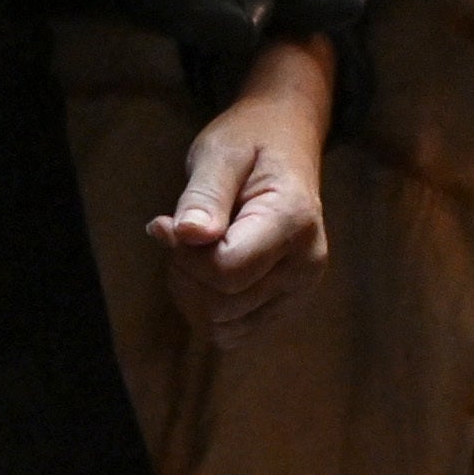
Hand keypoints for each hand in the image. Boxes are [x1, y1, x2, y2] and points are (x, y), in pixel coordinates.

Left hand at [153, 37, 336, 339]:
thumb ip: (204, 194)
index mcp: (293, 223)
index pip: (226, 270)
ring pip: (223, 327)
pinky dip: (207, 309)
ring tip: (195, 248)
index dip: (185, 255)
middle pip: (222, 304)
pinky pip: (233, 332)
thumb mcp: (219, 152)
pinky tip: (205, 271)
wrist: (286, 143)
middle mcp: (305, 266)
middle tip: (181, 232)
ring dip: (192, 293)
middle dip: (185, 273)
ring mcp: (299, 291)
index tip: (168, 223)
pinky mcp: (285, 305)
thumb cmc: (250, 142)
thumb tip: (188, 234)